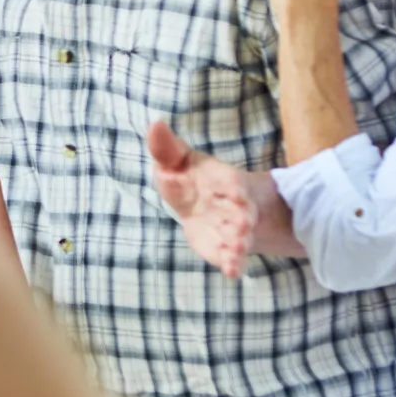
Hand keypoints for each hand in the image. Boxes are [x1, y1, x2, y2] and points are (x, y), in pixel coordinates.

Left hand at [147, 121, 256, 277]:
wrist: (207, 203)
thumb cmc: (190, 178)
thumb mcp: (178, 160)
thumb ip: (166, 148)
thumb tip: (154, 124)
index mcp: (221, 180)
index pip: (230, 180)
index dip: (231, 185)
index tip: (233, 190)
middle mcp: (232, 205)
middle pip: (240, 211)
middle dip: (240, 218)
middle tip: (241, 224)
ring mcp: (231, 229)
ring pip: (239, 236)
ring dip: (238, 243)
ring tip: (236, 249)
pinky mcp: (224, 248)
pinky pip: (232, 258)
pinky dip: (233, 264)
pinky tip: (232, 272)